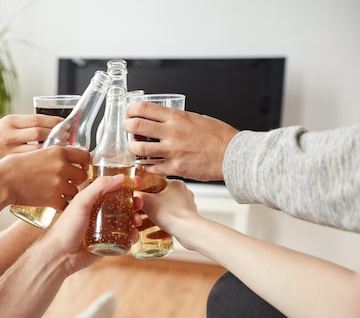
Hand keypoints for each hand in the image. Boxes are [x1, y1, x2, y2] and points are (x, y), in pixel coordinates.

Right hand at [0, 114, 62, 165]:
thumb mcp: (11, 122)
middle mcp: (10, 135)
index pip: (37, 120)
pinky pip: (32, 164)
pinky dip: (44, 163)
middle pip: (39, 134)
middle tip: (68, 139)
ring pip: (37, 151)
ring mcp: (11, 151)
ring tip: (63, 151)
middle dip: (55, 136)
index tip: (66, 124)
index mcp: (12, 122)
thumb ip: (29, 123)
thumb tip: (56, 124)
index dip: (54, 122)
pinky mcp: (12, 164)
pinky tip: (52, 164)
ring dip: (52, 151)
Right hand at [0, 146, 90, 210]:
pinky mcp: (53, 199)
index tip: (81, 167)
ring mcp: (58, 184)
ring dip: (69, 194)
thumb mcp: (39, 152)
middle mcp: (62, 167)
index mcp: (59, 152)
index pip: (85, 156)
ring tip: (57, 193)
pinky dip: (62, 205)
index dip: (84, 163)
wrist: (4, 180)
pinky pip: (66, 205)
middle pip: (83, 175)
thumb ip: (56, 155)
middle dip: (77, 180)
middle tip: (68, 182)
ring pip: (75, 192)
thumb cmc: (17, 166)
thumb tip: (70, 158)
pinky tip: (55, 203)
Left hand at [41, 174, 142, 274]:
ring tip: (136, 221)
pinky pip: (123, 237)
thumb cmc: (66, 227)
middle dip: (133, 202)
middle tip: (139, 203)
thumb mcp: (81, 202)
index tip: (136, 181)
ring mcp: (103, 227)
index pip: (110, 186)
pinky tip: (133, 235)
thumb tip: (120, 177)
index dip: (123, 183)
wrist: (61, 255)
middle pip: (121, 203)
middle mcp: (97, 211)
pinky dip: (131, 235)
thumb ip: (99, 187)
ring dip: (134, 218)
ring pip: (124, 220)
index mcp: (90, 199)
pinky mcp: (107, 242)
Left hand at [123, 102, 238, 180]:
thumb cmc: (218, 136)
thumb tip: (161, 120)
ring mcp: (172, 151)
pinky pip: (151, 167)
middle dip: (127, 126)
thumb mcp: (196, 118)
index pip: (144, 108)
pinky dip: (147, 165)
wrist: (233, 154)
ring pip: (139, 149)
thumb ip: (177, 119)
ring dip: (133, 148)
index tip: (129, 112)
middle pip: (136, 126)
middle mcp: (172, 133)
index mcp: (177, 117)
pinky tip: (148, 163)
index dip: (131, 109)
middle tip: (127, 128)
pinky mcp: (175, 168)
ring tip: (135, 147)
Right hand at [135, 179, 197, 241]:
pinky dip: (163, 223)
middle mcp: (184, 193)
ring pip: (166, 209)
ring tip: (146, 221)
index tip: (140, 195)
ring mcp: (187, 206)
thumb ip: (137, 195)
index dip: (146, 189)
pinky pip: (171, 219)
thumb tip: (131, 193)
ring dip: (156, 215)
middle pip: (161, 197)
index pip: (157, 182)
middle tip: (141, 210)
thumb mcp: (146, 201)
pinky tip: (154, 230)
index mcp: (176, 184)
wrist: (187, 230)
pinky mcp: (187, 218)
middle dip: (150, 205)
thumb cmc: (171, 214)